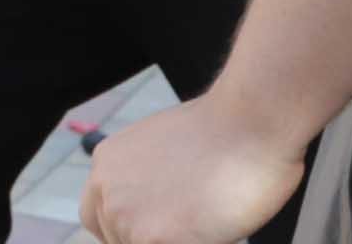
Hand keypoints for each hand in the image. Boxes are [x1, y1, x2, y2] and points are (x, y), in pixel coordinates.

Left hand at [77, 94, 308, 243]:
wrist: (252, 120)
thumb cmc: (224, 131)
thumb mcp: (163, 148)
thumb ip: (144, 180)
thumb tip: (153, 207)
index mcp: (106, 164)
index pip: (98, 218)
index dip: (129, 231)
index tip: (159, 227)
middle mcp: (105, 191)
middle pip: (118, 241)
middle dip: (152, 237)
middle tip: (186, 224)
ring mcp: (125, 217)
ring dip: (177, 239)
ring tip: (207, 218)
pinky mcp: (152, 239)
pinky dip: (198, 243)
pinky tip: (214, 228)